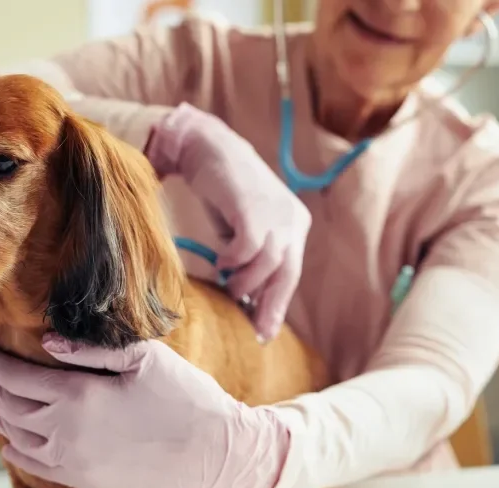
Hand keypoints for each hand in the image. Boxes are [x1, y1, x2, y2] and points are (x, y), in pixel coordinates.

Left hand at [0, 335, 290, 487]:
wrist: (210, 449)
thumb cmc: (183, 394)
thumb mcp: (142, 357)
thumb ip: (90, 349)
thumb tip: (46, 341)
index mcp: (78, 396)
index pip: (15, 378)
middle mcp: (67, 433)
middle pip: (8, 407)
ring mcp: (73, 461)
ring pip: (16, 437)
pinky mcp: (85, 479)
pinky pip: (35, 464)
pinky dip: (15, 448)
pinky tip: (11, 437)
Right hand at [147, 103, 311, 341]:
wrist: (203, 146)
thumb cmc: (221, 190)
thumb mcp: (243, 229)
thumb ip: (251, 259)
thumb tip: (247, 299)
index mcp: (295, 224)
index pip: (291, 273)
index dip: (277, 304)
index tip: (263, 330)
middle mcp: (292, 219)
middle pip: (287, 275)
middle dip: (271, 306)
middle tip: (256, 331)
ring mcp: (275, 212)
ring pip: (268, 265)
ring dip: (246, 282)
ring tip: (228, 284)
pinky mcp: (253, 208)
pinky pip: (249, 248)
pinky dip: (234, 261)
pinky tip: (221, 262)